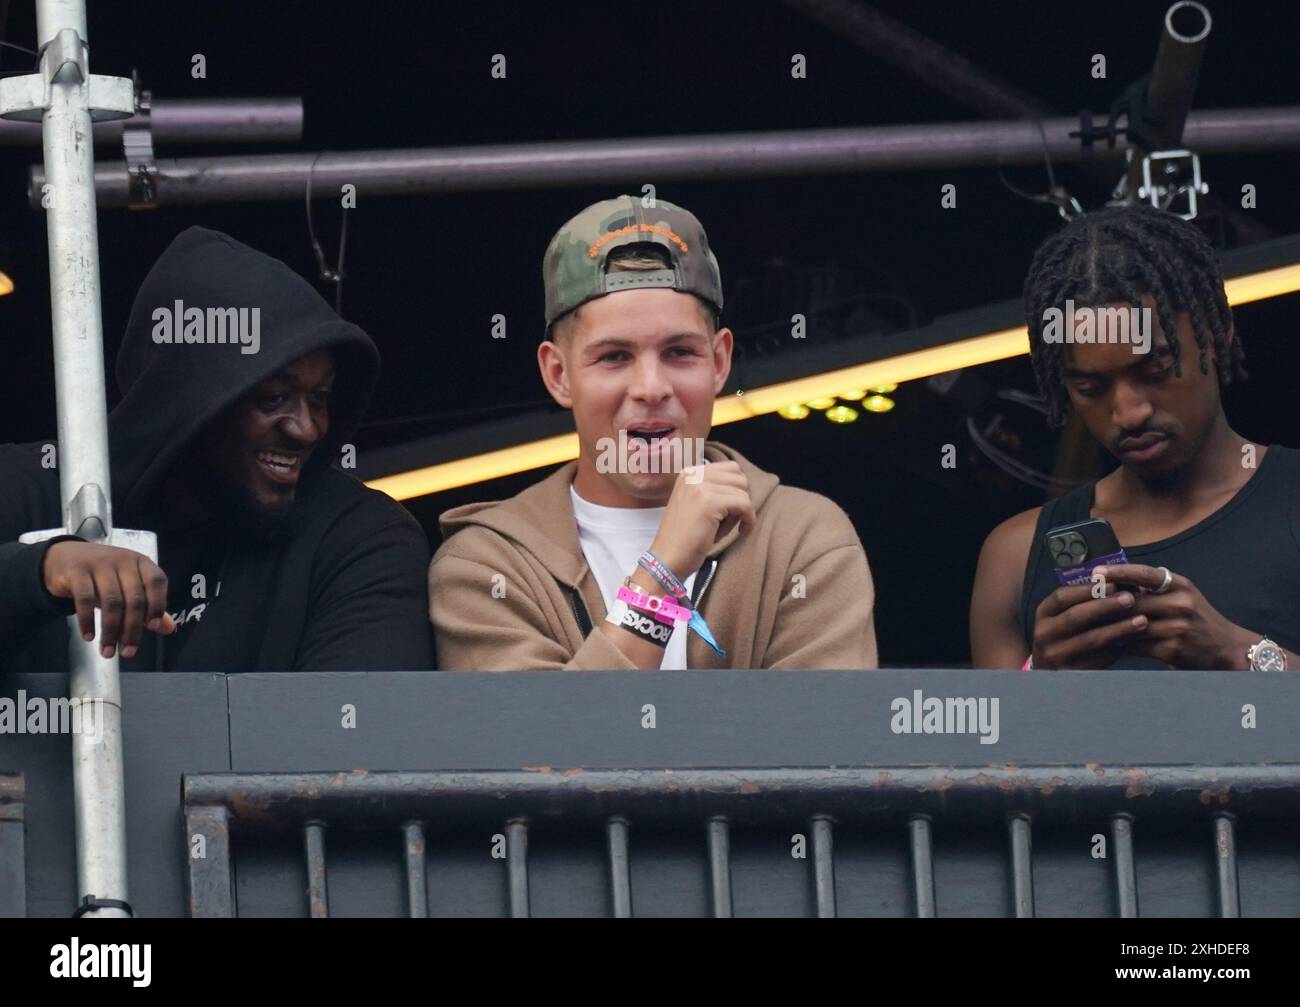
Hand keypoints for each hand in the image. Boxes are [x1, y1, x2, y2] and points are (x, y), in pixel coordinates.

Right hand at [42, 541, 176, 658]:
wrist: (65, 557)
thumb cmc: (104, 575)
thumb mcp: (128, 586)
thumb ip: (149, 606)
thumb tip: (169, 628)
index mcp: (141, 562)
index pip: (156, 581)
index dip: (157, 603)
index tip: (152, 626)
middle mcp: (123, 560)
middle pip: (134, 599)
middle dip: (132, 630)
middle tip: (127, 653)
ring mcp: (99, 563)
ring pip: (111, 602)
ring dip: (110, 631)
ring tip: (107, 651)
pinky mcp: (76, 570)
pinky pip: (85, 599)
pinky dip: (87, 621)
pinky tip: (89, 636)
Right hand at [649, 461, 755, 578]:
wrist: (667, 560)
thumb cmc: (684, 538)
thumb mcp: (696, 504)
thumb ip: (714, 490)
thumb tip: (745, 487)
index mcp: (689, 473)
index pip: (730, 468)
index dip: (737, 490)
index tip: (731, 510)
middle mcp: (693, 475)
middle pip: (739, 477)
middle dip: (740, 500)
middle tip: (727, 520)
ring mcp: (700, 487)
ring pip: (743, 491)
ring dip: (741, 511)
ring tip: (724, 527)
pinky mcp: (709, 502)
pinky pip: (745, 504)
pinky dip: (748, 519)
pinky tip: (741, 531)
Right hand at [1030, 576, 1147, 668]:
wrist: (1048, 669)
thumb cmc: (1064, 634)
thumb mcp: (1064, 614)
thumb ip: (1085, 601)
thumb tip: (1119, 585)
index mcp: (1043, 613)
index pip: (1062, 596)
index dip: (1088, 590)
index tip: (1114, 584)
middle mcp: (1044, 633)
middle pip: (1075, 616)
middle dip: (1105, 606)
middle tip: (1130, 599)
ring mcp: (1054, 654)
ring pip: (1089, 640)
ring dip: (1118, 629)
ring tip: (1142, 621)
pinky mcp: (1069, 672)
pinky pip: (1097, 660)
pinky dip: (1117, 650)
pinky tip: (1133, 643)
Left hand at [1094, 563, 1247, 669]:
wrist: (1227, 648)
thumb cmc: (1196, 618)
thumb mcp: (1182, 595)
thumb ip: (1153, 588)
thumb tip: (1113, 581)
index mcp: (1180, 585)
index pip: (1146, 574)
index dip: (1119, 572)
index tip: (1097, 572)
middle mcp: (1181, 604)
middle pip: (1132, 603)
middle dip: (1106, 604)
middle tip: (1081, 603)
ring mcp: (1177, 628)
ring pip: (1130, 626)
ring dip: (1109, 627)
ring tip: (1086, 624)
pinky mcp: (1172, 650)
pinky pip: (1136, 646)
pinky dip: (1120, 644)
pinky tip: (1106, 643)